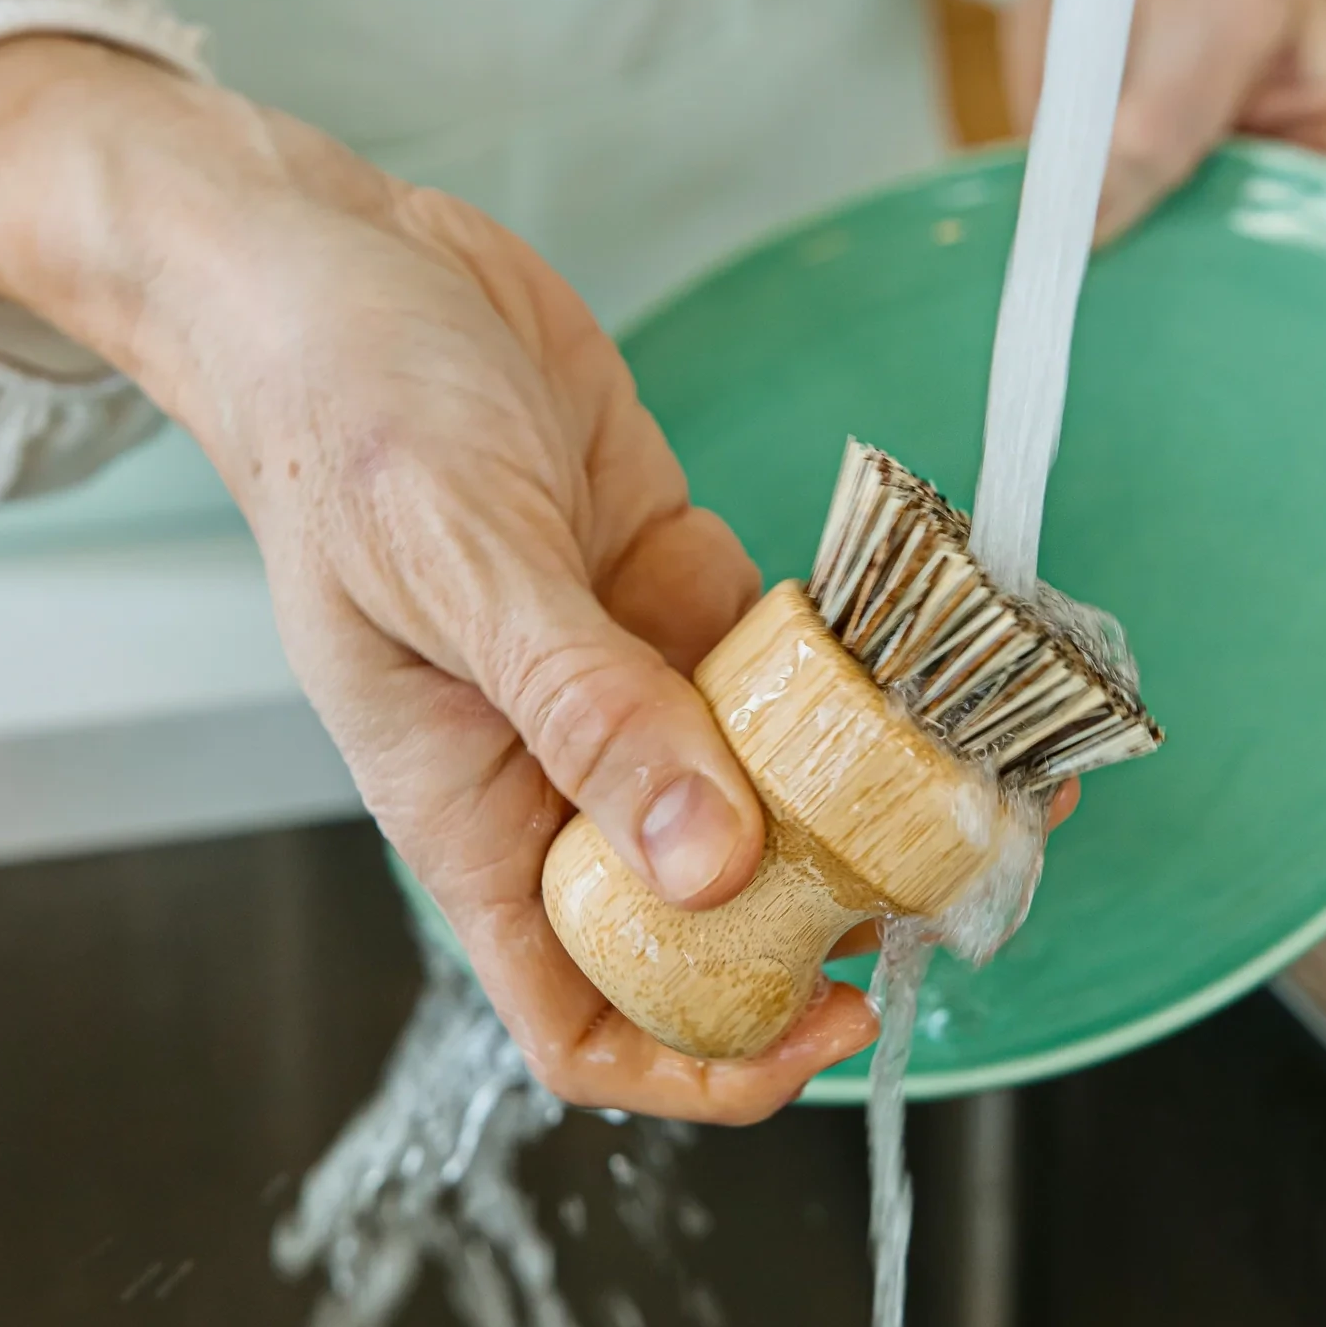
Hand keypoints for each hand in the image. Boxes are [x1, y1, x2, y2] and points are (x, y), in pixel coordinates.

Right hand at [0, 38, 1074, 1121]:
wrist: (350, 268)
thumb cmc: (339, 417)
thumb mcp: (455, 566)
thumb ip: (582, 713)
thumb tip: (709, 866)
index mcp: (477, 812)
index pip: (585, 1011)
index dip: (703, 1058)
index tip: (823, 1025)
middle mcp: (564, 770)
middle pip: (714, 914)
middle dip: (834, 914)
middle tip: (953, 866)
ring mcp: (630, 684)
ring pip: (769, 789)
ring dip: (875, 790)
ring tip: (987, 758)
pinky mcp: (675, 593)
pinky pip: (786, 667)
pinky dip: (860, 671)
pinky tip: (932, 649)